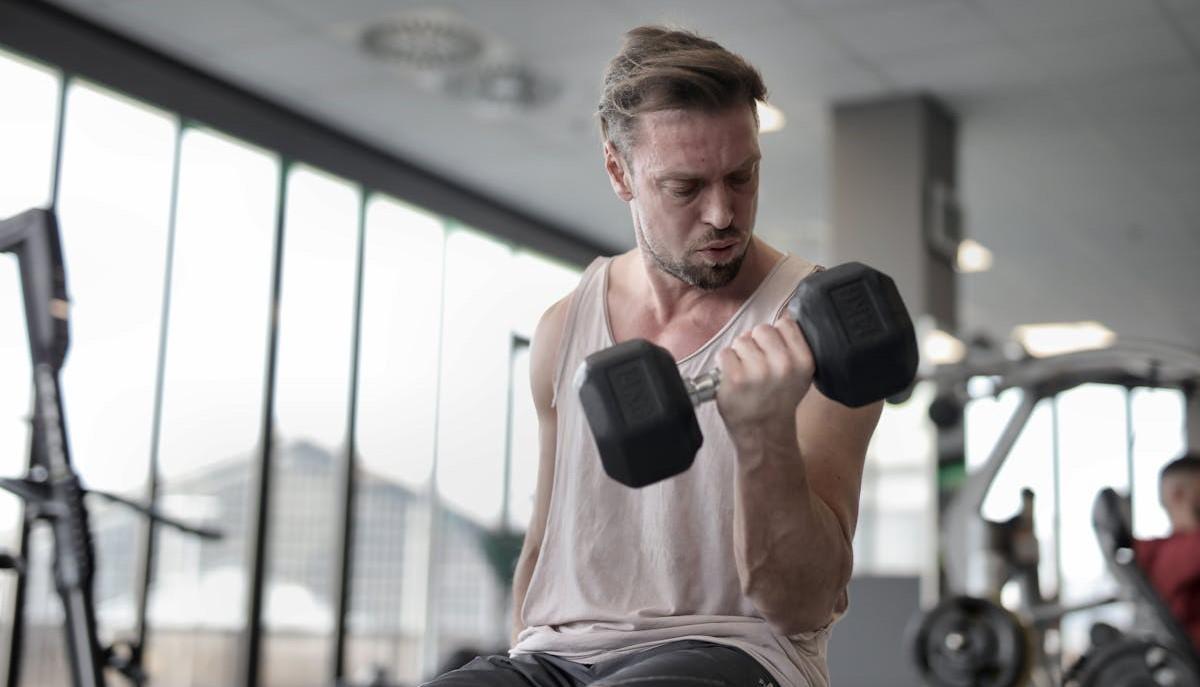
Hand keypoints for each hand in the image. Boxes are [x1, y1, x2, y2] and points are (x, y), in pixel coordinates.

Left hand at [715, 319, 814, 438]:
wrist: (764, 433)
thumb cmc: (778, 401)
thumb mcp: (800, 374)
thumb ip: (794, 346)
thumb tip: (784, 315)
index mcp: (803, 361)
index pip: (786, 323)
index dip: (776, 335)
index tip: (773, 351)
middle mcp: (784, 365)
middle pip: (762, 329)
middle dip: (756, 343)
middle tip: (757, 364)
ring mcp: (759, 372)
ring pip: (741, 340)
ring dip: (739, 354)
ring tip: (746, 374)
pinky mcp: (735, 379)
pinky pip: (725, 353)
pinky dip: (725, 364)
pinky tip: (734, 379)